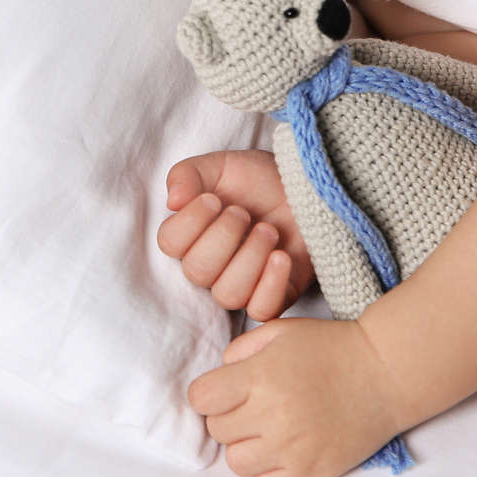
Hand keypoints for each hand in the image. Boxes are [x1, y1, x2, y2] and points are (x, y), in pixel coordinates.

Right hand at [158, 150, 313, 320]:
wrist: (306, 189)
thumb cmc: (260, 180)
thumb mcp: (222, 165)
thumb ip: (189, 174)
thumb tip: (173, 201)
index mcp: (192, 234)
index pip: (170, 243)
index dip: (190, 222)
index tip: (213, 199)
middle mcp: (211, 265)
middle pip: (197, 271)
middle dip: (224, 236)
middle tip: (244, 213)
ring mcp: (240, 284)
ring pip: (228, 294)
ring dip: (250, 257)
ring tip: (269, 230)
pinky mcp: (272, 296)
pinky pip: (261, 311)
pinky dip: (271, 284)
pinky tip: (282, 256)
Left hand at [187, 317, 401, 476]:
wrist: (384, 374)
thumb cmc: (330, 348)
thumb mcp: (280, 331)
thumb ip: (240, 349)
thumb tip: (219, 375)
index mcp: (260, 376)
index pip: (200, 398)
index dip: (209, 392)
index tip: (226, 389)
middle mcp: (271, 416)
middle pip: (217, 429)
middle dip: (229, 415)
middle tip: (255, 404)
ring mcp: (291, 449)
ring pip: (236, 462)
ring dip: (246, 445)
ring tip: (268, 428)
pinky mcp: (309, 473)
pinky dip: (269, 469)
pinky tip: (285, 448)